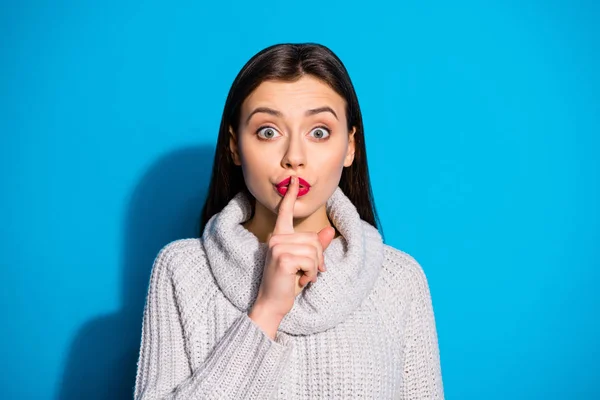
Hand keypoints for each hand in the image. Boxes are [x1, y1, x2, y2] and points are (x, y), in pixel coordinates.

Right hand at [252, 175, 335, 319]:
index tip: (295, 180)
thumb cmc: (286, 283)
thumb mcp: (305, 263)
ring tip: (304, 277)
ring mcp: (278, 247)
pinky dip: (312, 274)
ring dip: (315, 268)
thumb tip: (329, 231)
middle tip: (309, 273)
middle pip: (314, 239)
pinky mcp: (283, 258)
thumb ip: (316, 247)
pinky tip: (302, 281)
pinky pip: (312, 261)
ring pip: (314, 250)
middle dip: (318, 259)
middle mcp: (276, 238)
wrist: (272, 304)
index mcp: (279, 236)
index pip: (285, 212)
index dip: (291, 196)